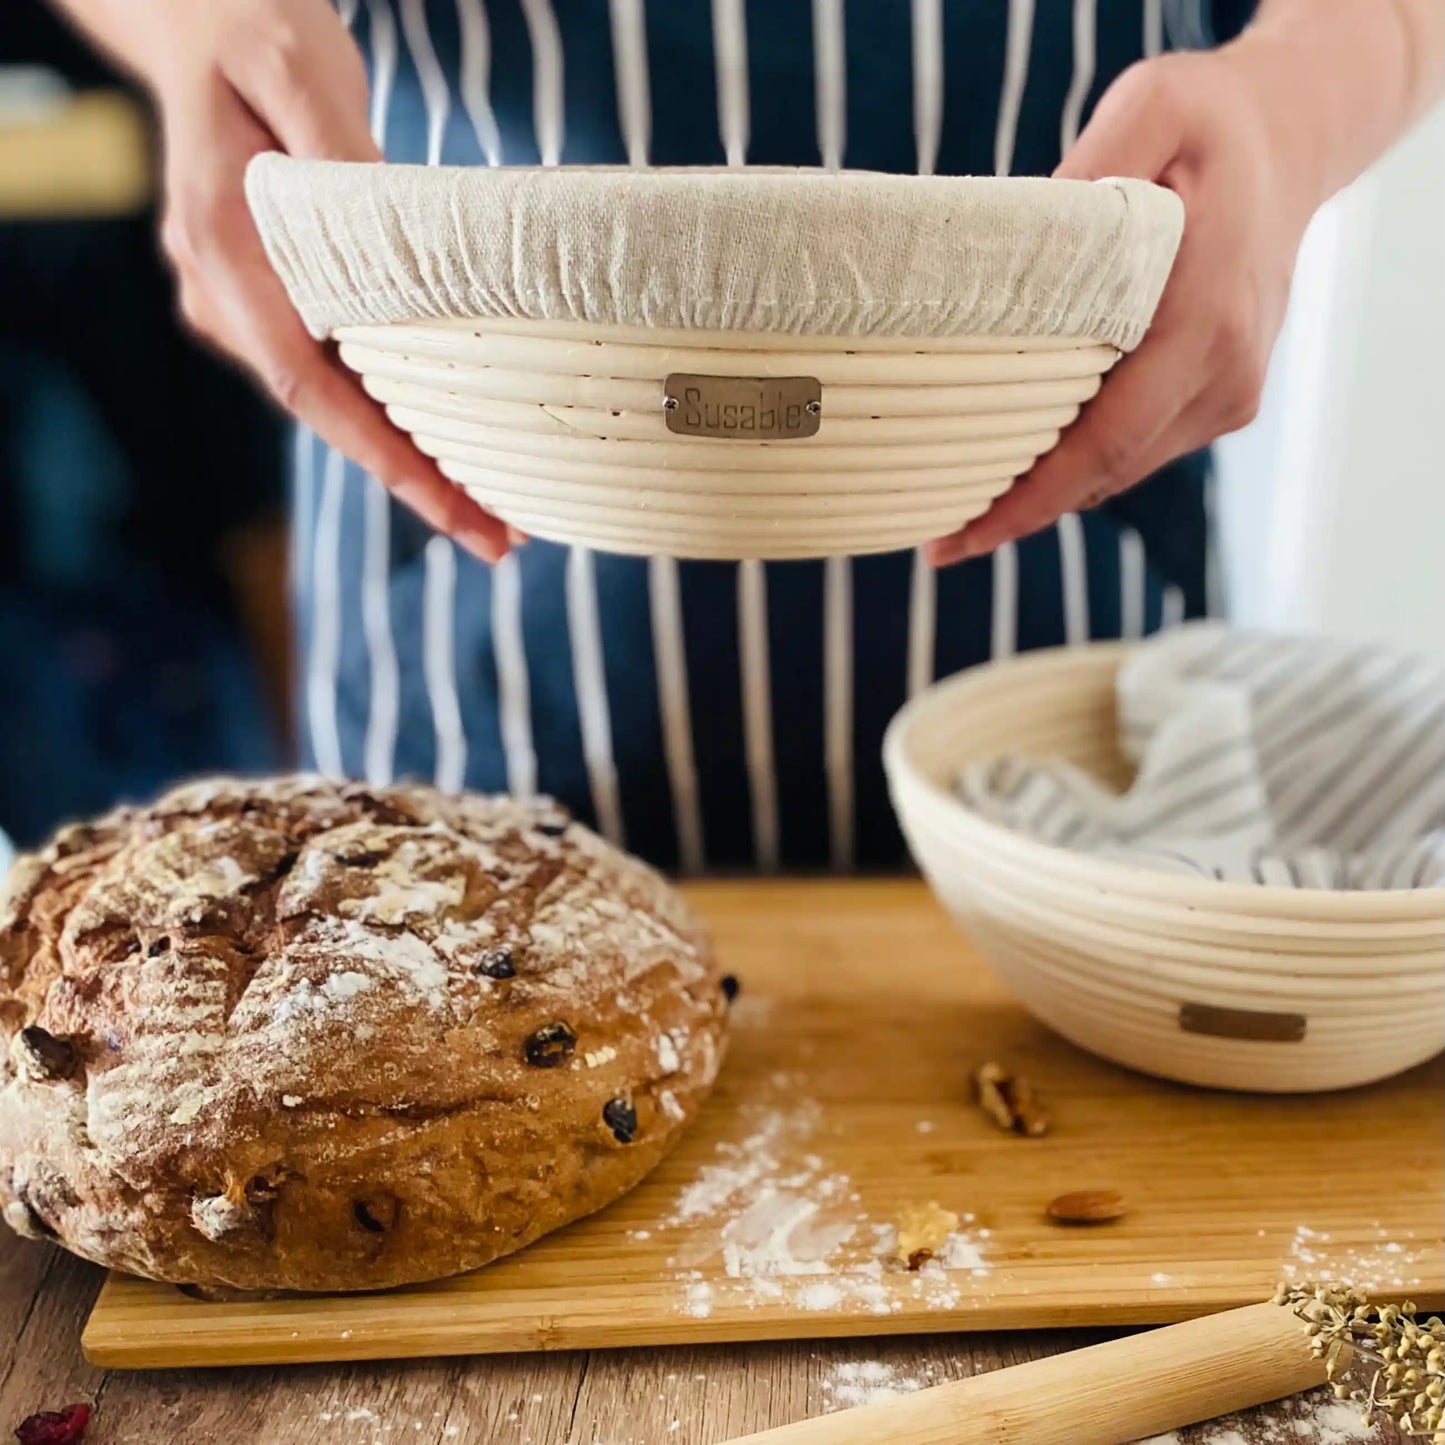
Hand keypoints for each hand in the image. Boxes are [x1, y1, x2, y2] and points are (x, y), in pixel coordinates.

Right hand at [144, 0, 507, 560]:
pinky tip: (451, 446)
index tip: (450, 507)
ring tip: (494, 514)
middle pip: (327, 414)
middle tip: (500, 539)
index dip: (382, 455)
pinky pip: (336, 371)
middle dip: (414, 483)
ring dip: (410, 461)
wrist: (200, 19)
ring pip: (334, 403)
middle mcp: (222, 292)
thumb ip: (341, 155)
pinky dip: (394, 415)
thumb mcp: (298, 70)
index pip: (309, 382)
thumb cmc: (253, 32)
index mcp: (225, 247)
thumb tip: (398, 232)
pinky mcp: (270, 300)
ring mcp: (241, 303)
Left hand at [926, 34, 1322, 566]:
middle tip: (939, 542)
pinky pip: (1137, 449)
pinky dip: (1080, 466)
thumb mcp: (1155, 106)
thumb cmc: (1212, 126)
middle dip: (1022, 514)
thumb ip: (1097, 162)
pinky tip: (1022, 468)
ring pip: (1121, 470)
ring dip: (1047, 496)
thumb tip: (1027, 231)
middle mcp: (1226, 371)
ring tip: (964, 514)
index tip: (966, 534)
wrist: (1289, 145)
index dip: (1034, 497)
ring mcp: (1230, 394)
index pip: (1108, 436)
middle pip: (1107, 471)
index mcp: (1208, 315)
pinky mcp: (1221, 400)